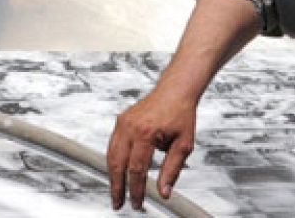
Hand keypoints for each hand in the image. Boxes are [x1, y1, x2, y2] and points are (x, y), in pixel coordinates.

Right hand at [106, 91, 198, 210]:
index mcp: (147, 133)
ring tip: (116, 192)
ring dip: (112, 175)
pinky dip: (113, 160)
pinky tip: (117, 172)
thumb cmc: (181, 115)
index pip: (137, 170)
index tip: (137, 203)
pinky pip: (112, 144)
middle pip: (118, 164)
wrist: (175, 91)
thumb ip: (172, 170)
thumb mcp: (183, 145)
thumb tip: (164, 192)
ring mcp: (123, 122)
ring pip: (111, 155)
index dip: (136, 190)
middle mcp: (131, 127)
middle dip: (118, 187)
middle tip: (119, 203)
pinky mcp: (121, 120)